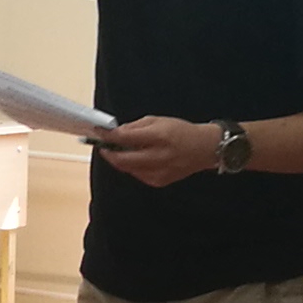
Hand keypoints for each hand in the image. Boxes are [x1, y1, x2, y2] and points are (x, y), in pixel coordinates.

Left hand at [97, 115, 217, 187]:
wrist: (203, 149)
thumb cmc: (181, 132)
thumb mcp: (158, 121)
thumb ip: (135, 127)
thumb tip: (116, 133)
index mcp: (159, 137)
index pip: (125, 138)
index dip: (108, 136)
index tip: (99, 133)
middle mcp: (158, 156)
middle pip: (121, 160)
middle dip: (109, 153)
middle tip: (104, 146)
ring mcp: (158, 172)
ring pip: (127, 169)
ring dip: (120, 160)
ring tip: (121, 150)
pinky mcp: (158, 181)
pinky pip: (137, 174)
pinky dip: (132, 166)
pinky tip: (139, 158)